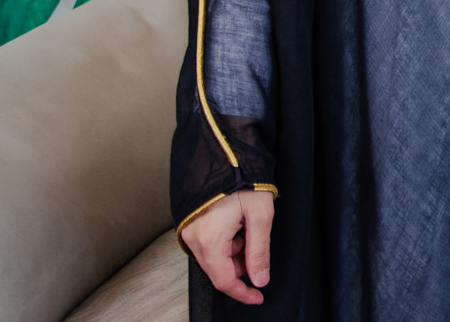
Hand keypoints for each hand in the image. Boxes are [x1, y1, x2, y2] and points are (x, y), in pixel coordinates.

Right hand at [179, 188, 274, 303]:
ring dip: (234, 251)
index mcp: (209, 239)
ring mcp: (189, 231)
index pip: (224, 280)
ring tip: (246, 224)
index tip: (257, 296)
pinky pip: (208, 245)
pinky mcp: (190, 224)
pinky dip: (225, 242)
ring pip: (214, 258)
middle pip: (218, 270)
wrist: (225, 153)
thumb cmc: (243, 179)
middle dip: (241, 265)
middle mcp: (193, 238)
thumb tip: (260, 278)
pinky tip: (236, 223)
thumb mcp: (260, 216)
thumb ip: (259, 251)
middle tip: (256, 242)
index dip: (242, 292)